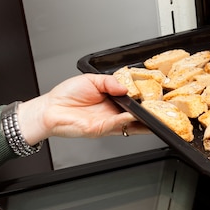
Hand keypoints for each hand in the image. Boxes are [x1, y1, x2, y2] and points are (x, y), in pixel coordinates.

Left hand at [17, 74, 148, 144]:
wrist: (49, 109)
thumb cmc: (66, 96)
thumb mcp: (91, 80)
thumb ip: (109, 81)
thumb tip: (125, 87)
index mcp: (111, 100)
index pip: (132, 101)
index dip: (143, 99)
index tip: (153, 95)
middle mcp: (112, 113)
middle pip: (136, 116)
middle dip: (148, 113)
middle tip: (159, 108)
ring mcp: (107, 123)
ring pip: (131, 124)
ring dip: (141, 121)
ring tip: (151, 114)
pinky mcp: (100, 129)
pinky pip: (116, 125)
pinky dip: (125, 121)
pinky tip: (131, 115)